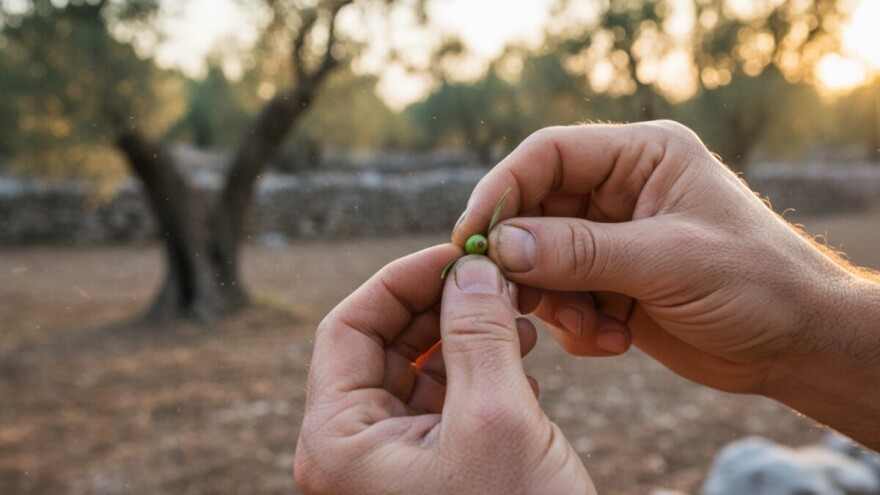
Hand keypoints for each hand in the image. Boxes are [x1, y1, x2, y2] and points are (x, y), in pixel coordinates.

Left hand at [294, 247, 594, 493]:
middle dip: (439, 306)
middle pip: (381, 345)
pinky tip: (521, 363)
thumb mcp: (497, 418)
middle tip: (494, 278)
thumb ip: (478, 332)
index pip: (347, 327)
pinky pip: (441, 402)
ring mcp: (390, 464)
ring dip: (464, 335)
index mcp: (339, 441)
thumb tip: (469, 268)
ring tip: (518, 317)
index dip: (400, 280)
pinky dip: (477, 372)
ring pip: (416, 370)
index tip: (457, 254)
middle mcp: (353, 451)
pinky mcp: (429, 472)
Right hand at [453, 121, 879, 446]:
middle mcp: (620, 192)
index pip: (549, 155)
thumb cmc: (756, 283)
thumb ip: (581, 252)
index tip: (471, 234)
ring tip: (592, 327)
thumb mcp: (668, 260)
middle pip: (534, 211)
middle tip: (515, 297)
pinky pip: (561, 298)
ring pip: (540, 261)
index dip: (503, 188)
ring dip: (554, 301)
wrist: (797, 345)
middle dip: (524, 259)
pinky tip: (614, 342)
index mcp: (641, 157)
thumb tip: (502, 248)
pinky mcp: (609, 284)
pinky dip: (574, 326)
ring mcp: (612, 240)